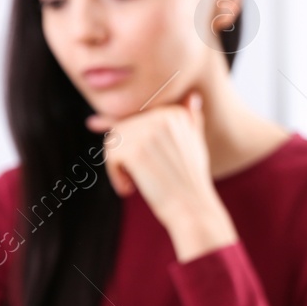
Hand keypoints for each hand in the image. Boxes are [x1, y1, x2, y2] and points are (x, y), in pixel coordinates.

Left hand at [86, 92, 236, 261]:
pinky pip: (111, 156)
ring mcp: (149, 132)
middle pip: (121, 128)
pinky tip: (129, 189)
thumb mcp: (195, 144)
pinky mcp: (136, 150)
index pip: (134, 117)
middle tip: (135, 177)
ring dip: (117, 164)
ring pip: (113, 141)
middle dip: (122, 154)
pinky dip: (115, 175)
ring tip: (133, 182)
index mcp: (175, 112)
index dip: (128, 140)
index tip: (121, 151)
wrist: (193, 209)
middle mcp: (162, 115)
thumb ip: (190, 119)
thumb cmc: (192, 181)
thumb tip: (193, 97)